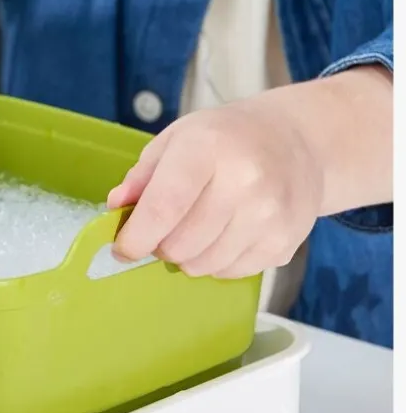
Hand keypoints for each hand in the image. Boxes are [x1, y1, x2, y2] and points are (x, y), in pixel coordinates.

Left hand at [107, 69, 392, 277]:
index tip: (123, 249)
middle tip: (166, 228)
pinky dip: (217, 262)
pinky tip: (226, 233)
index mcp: (208, 148)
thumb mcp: (177, 139)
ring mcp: (269, 215)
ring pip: (203, 265)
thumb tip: (116, 207)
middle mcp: (244, 181)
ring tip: (198, 227)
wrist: (297, 142)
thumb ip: (142, 176)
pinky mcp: (284, 242)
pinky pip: (231, 272)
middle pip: (179, 245)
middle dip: (161, 245)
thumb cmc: (227, 139)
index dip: (136, 238)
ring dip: (189, 256)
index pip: (164, 208)